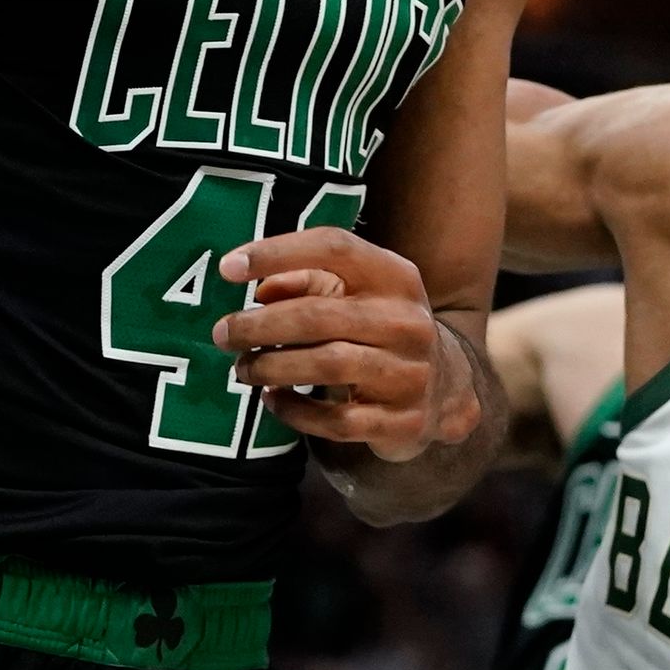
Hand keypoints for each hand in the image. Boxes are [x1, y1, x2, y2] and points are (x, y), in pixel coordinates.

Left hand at [212, 228, 477, 463]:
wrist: (445, 387)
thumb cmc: (378, 328)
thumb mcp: (354, 294)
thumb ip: (305, 281)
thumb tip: (259, 290)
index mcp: (395, 276)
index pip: (334, 248)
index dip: (277, 252)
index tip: (228, 268)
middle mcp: (407, 321)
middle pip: (320, 315)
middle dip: (260, 326)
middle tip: (223, 333)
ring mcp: (410, 374)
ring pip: (326, 366)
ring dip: (272, 367)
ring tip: (243, 368)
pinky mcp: (402, 422)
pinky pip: (336, 420)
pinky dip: (295, 412)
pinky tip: (273, 401)